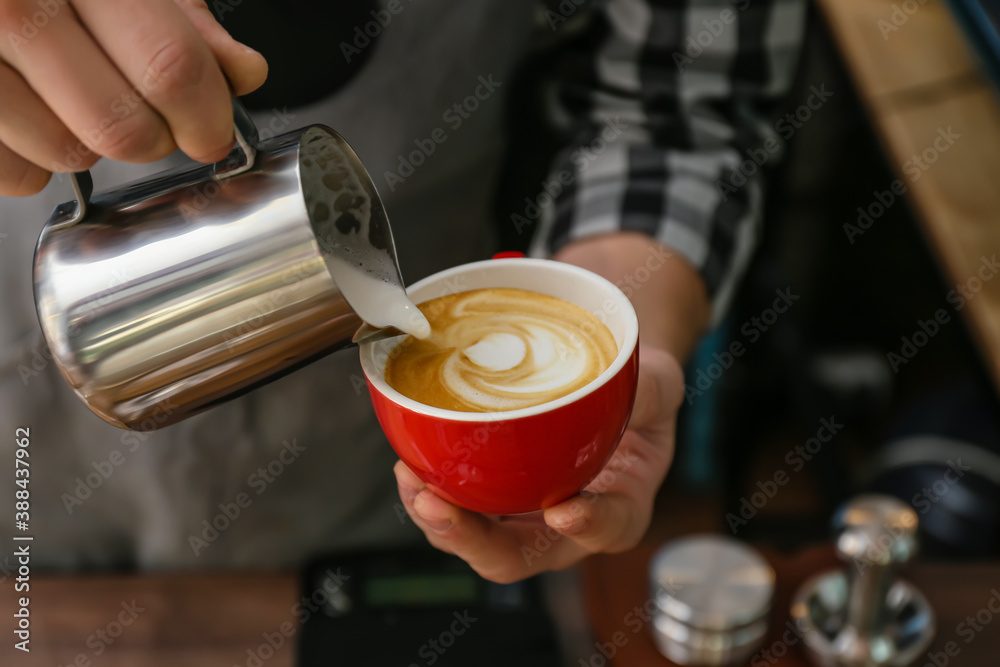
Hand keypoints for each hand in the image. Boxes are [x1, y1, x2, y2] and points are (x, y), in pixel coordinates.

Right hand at [0, 0, 266, 195]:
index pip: (169, 67)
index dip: (205, 114)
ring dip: (86, 144)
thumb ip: (179, 19)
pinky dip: (31, 158)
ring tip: (68, 96)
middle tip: (145, 116)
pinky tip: (25, 110)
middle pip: (123, 128)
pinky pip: (14, 174)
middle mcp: (10, 5)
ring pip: (68, 156)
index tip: (212, 131)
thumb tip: (242, 72)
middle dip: (153, 137)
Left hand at [393, 345, 683, 582]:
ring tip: (410, 481)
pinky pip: (461, 515)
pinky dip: (431, 497)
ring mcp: (526, 520)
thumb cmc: (638, 393)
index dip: (589, 525)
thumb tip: (620, 383)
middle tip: (437, 506)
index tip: (565, 511)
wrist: (611, 390)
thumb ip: (646, 389)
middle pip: (518, 557)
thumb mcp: (657, 384)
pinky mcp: (496, 502)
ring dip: (439, 523)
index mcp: (622, 506)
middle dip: (472, 541)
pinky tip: (411, 466)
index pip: (610, 528)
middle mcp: (569, 528)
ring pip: (477, 544)